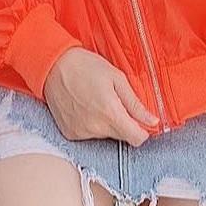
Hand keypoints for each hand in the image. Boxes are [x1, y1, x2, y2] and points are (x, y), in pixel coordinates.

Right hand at [43, 47, 157, 146]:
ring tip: (97, 101)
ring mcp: (81, 132)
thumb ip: (135, 103)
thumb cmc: (86, 66)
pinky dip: (92, 124)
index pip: (136, 138)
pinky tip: (86, 107)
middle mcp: (95, 127)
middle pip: (121, 136)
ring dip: (107, 123)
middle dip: (124, 123)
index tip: (142, 121)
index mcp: (110, 113)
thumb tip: (153, 121)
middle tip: (116, 101)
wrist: (53, 66)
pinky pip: (89, 134)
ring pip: (105, 135)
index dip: (143, 131)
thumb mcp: (116, 78)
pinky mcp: (70, 133)